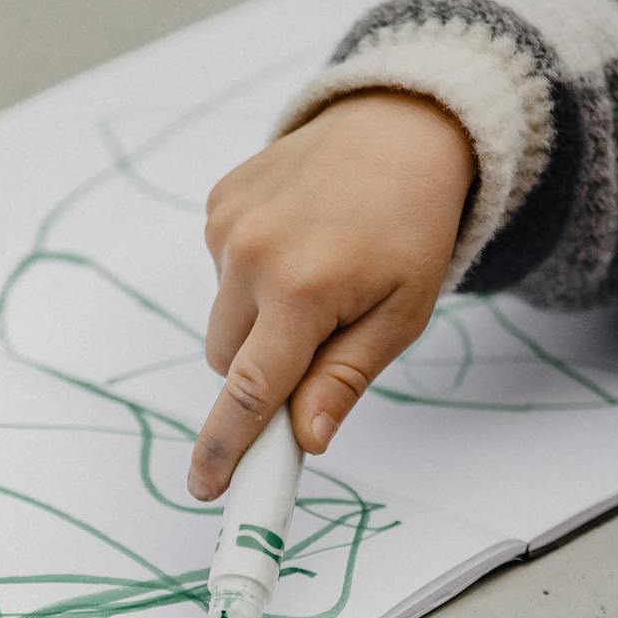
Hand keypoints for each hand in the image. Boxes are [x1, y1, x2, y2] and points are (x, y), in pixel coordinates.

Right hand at [189, 90, 474, 499]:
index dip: (225, 448)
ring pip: (224, 318)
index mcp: (305, 289)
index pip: (251, 391)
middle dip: (264, 371)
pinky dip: (253, 274)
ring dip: (259, 320)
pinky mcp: (217, 203)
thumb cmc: (411, 229)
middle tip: (319, 341)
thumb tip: (308, 440)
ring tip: (317, 273)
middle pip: (230, 362)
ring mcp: (227, 224)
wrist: (399, 128)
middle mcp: (252, 255)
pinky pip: (222, 270)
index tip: (205, 488)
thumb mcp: (402, 313)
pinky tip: (299, 239)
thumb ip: (346, 378)